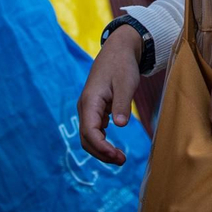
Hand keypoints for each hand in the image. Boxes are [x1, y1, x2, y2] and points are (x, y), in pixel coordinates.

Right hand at [78, 28, 141, 164]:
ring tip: (120, 158)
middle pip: (86, 138)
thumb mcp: (126, 83)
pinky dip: (102, 142)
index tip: (117, 156)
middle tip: (122, 161)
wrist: (118, 50)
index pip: (89, 131)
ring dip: (101, 149)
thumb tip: (120, 125)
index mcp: (90, 101)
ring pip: (89, 136)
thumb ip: (122, 104)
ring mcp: (88, 109)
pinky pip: (94, 130)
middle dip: (101, 153)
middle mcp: (85, 107)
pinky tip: (114, 147)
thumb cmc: (122, 65)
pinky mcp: (95, 109)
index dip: (101, 147)